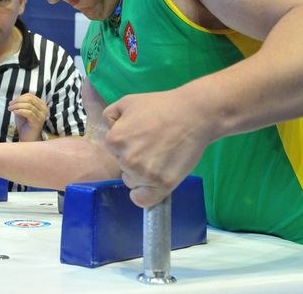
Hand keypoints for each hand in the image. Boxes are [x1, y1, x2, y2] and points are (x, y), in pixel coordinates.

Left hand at [9, 93, 48, 141]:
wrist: (27, 138)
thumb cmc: (24, 125)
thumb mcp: (22, 111)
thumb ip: (21, 104)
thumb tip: (15, 99)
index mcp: (41, 105)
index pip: (30, 96)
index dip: (19, 97)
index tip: (11, 102)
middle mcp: (44, 109)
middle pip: (30, 99)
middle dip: (18, 101)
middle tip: (10, 105)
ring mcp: (42, 116)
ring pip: (29, 105)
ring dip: (17, 106)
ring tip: (10, 109)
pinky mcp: (38, 122)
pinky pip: (29, 113)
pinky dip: (20, 111)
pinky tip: (14, 112)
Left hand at [103, 90, 213, 207]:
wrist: (193, 115)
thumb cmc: (161, 106)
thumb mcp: (127, 102)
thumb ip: (110, 116)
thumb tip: (109, 129)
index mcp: (113, 140)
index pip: (112, 150)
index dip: (125, 144)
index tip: (140, 137)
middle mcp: (126, 160)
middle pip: (122, 167)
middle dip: (133, 158)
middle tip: (152, 146)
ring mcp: (145, 174)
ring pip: (132, 182)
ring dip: (141, 175)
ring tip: (159, 158)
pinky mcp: (163, 184)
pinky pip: (143, 200)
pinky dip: (144, 195)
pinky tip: (151, 184)